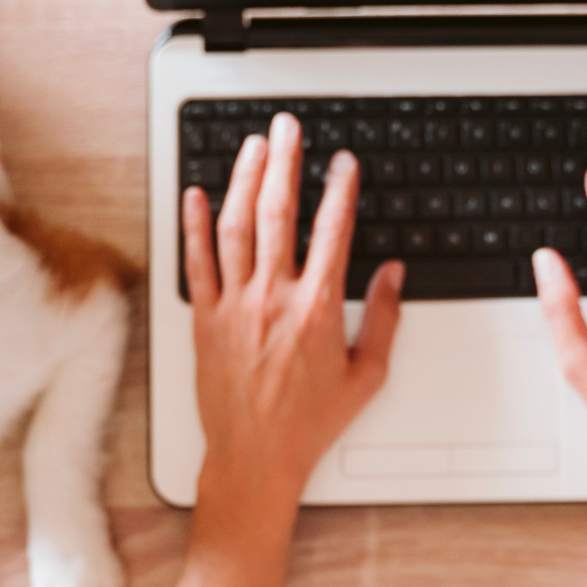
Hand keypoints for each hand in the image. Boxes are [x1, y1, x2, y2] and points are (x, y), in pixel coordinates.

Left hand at [181, 112, 404, 498]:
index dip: (341, 190)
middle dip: (286, 163)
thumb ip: (384, 319)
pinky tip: (195, 195)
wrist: (254, 458)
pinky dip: (193, 225)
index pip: (332, 232)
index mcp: (317, 310)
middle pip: (279, 214)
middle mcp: (272, 299)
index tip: (344, 162)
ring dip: (245, 180)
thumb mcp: (366, 375)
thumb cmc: (309, 423)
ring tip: (254, 147)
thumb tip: (394, 274)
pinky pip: (196, 262)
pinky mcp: (204, 320)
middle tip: (289, 129)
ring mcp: (234, 307)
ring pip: (236, 227)